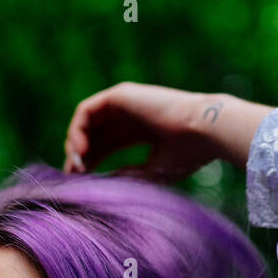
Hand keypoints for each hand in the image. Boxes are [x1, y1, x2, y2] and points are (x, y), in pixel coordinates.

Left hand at [61, 82, 271, 180]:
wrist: (204, 132)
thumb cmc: (187, 155)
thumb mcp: (151, 173)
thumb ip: (126, 176)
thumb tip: (99, 182)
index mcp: (144, 130)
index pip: (108, 145)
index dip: (91, 163)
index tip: (82, 183)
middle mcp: (133, 114)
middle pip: (95, 135)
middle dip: (79, 157)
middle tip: (73, 178)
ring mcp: (125, 103)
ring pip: (87, 122)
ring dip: (74, 145)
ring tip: (76, 167)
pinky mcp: (119, 95)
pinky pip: (85, 110)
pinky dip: (77, 130)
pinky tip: (80, 153)